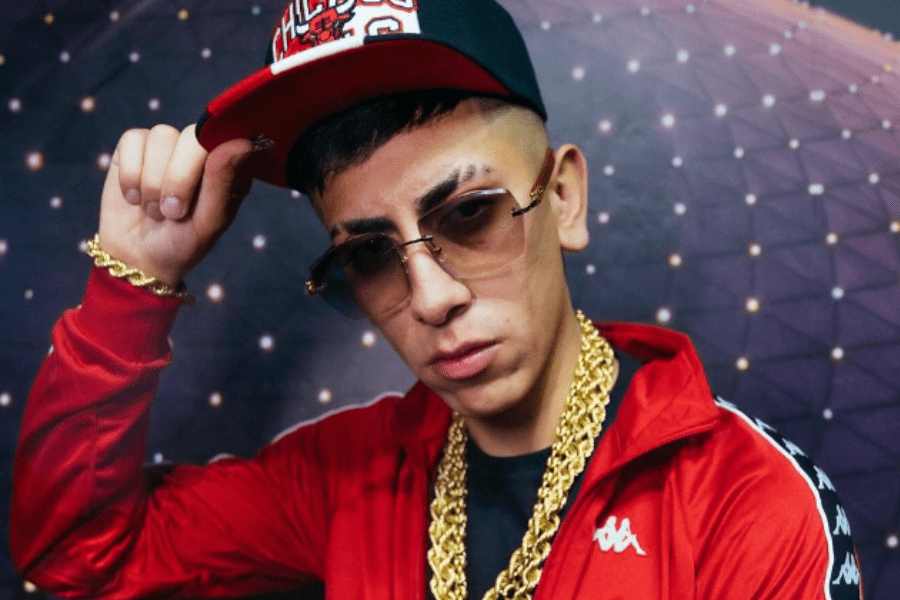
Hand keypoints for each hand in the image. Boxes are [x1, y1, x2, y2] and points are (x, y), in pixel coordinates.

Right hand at [98, 124, 254, 285]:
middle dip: (177, 179)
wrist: (138, 257)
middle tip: (173, 213)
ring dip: (152, 182)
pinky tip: (134, 198)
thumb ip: (224, 181)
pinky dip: (130, 175)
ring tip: (154, 210)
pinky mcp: (135, 145)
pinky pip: (132, 139)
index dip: (209, 168)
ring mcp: (168, 144)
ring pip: (161, 136)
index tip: (197, 199)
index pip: (227, 142)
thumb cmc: (183, 241)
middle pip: (192, 136)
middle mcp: (200, 150)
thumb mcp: (208, 221)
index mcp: (229, 166)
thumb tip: (243, 143)